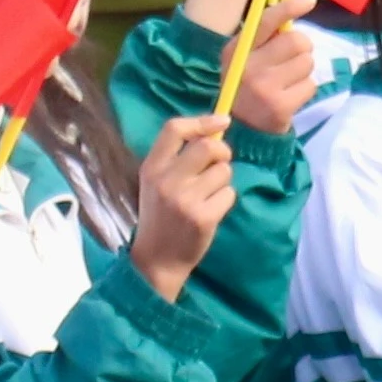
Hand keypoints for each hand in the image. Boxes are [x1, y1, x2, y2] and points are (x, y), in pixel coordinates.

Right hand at [132, 113, 233, 297]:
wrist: (156, 260)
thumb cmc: (161, 216)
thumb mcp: (156, 183)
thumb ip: (177, 158)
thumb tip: (216, 129)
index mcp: (152, 168)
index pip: (175, 129)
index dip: (202, 121)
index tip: (223, 121)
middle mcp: (167, 180)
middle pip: (208, 146)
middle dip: (222, 152)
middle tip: (219, 164)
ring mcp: (185, 200)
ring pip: (224, 170)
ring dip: (223, 180)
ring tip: (207, 195)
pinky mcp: (203, 217)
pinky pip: (229, 194)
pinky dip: (225, 200)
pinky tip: (210, 212)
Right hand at [233, 13, 321, 136]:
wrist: (243, 129)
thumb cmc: (248, 84)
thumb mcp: (244, 58)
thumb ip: (265, 36)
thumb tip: (297, 7)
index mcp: (237, 50)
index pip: (266, 21)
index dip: (290, 7)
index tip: (310, 0)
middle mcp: (248, 67)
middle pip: (296, 41)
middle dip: (303, 47)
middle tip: (293, 57)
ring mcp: (264, 88)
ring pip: (307, 62)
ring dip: (304, 69)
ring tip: (288, 79)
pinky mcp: (280, 106)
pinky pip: (310, 84)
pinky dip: (305, 88)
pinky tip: (290, 95)